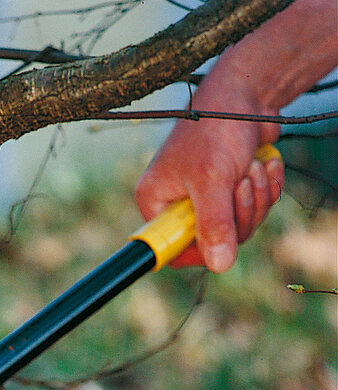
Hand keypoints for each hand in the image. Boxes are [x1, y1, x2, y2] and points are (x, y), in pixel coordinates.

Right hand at [134, 76, 282, 271]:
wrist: (249, 90)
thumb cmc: (218, 128)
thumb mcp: (213, 180)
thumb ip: (214, 224)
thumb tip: (219, 265)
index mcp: (156, 202)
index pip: (171, 249)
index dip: (200, 249)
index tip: (224, 238)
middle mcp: (177, 203)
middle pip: (212, 240)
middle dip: (239, 214)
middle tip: (245, 184)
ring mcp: (206, 197)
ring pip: (238, 226)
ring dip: (257, 199)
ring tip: (256, 168)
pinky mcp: (232, 188)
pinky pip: (254, 208)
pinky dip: (267, 188)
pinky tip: (266, 164)